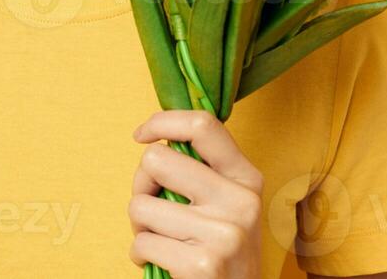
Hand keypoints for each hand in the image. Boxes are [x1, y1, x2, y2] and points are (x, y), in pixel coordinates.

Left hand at [129, 109, 264, 278]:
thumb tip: (154, 140)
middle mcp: (240, 201)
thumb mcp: (228, 206)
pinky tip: (163, 264)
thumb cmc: (221, 252)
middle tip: (152, 208)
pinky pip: (141, 243)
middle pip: (156, 159)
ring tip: (162, 242)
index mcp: (246, 179)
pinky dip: (140, 256)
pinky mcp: (201, 264)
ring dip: (139, 228)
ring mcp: (223, 233)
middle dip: (141, 185)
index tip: (141, 135)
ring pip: (140, 205)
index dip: (163, 122)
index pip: (203, 124)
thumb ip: (202, 172)